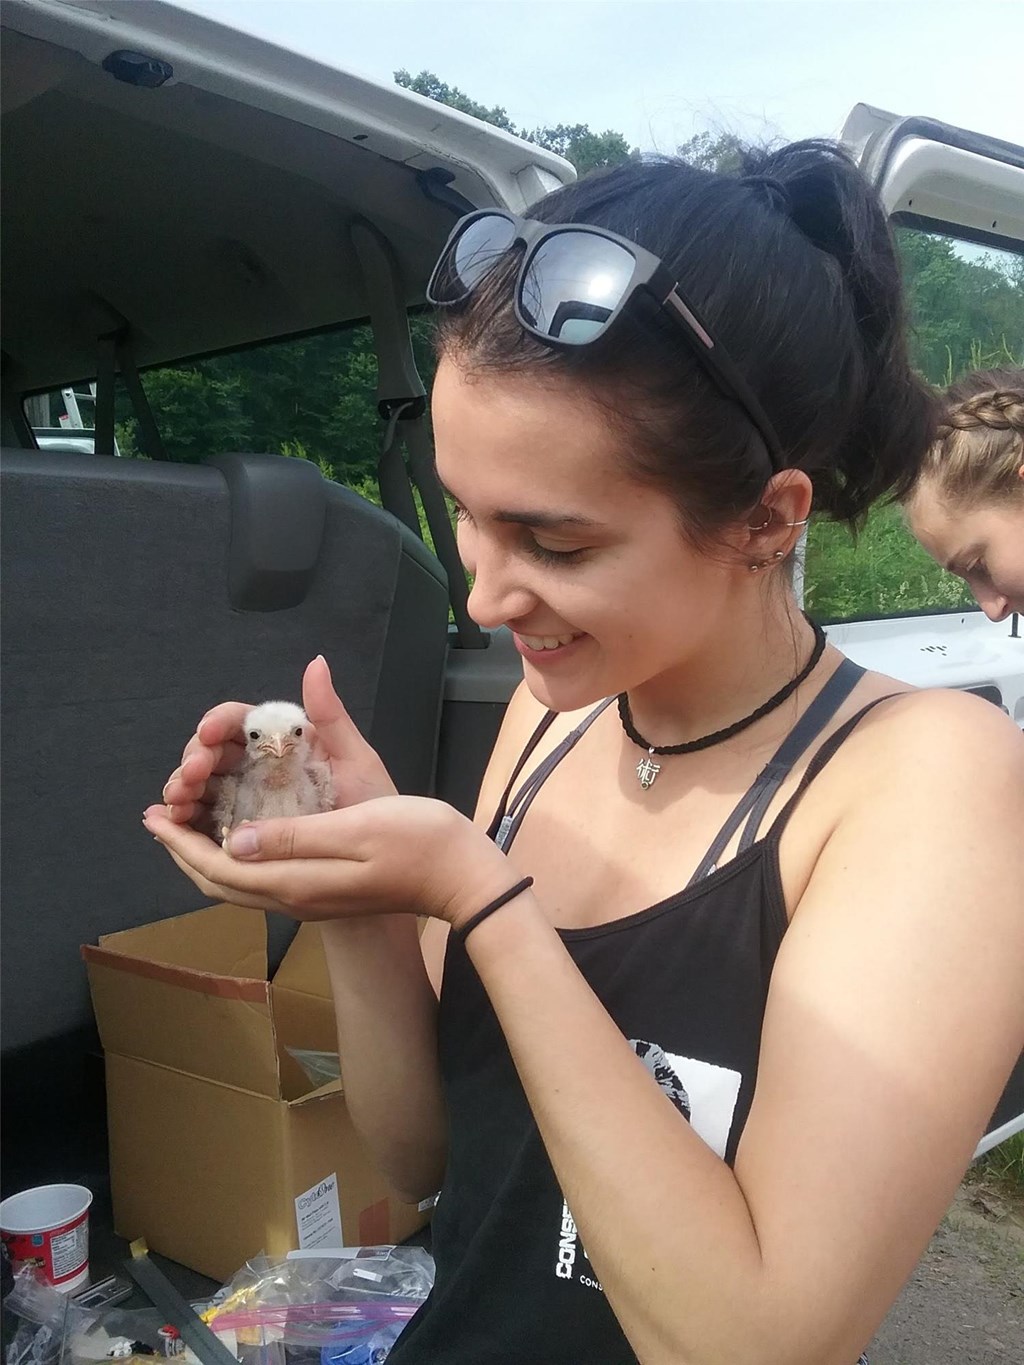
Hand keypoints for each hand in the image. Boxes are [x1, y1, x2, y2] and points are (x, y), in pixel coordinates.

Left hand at [142, 796, 514, 924]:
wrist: (461, 878)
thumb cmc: (416, 842)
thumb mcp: (353, 827)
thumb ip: (292, 835)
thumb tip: (233, 839)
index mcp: (293, 879)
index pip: (217, 866)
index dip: (180, 841)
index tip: (153, 814)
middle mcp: (292, 896)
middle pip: (218, 882)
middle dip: (183, 849)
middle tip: (161, 816)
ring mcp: (308, 898)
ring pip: (238, 885)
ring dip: (206, 855)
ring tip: (190, 824)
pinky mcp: (323, 892)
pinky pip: (259, 880)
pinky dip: (234, 859)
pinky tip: (240, 834)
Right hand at [161, 656, 394, 827]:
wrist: (376, 856)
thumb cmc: (369, 803)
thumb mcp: (354, 757)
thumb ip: (329, 713)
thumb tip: (317, 662)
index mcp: (278, 742)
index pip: (237, 722)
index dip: (217, 723)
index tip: (209, 732)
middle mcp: (256, 767)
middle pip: (210, 753)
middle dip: (193, 759)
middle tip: (191, 776)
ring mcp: (244, 800)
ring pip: (200, 787)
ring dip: (181, 789)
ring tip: (179, 801)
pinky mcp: (238, 833)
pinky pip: (203, 824)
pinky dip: (182, 822)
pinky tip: (172, 825)